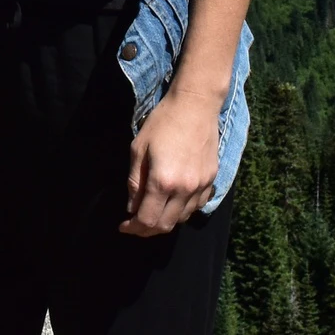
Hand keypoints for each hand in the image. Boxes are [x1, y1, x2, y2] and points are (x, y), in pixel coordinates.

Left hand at [121, 90, 220, 235]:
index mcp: (162, 181)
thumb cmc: (163, 122)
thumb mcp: (139, 149)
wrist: (196, 105)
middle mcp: (184, 189)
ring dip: (165, 221)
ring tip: (152, 213)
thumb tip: (132, 207)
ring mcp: (201, 186)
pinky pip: (196, 206)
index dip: (133, 228)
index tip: (123, 226)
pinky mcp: (211, 180)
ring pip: (182, 218)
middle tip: (135, 224)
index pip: (147, 219)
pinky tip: (172, 202)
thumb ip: (134, 182)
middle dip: (147, 230)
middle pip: (165, 225)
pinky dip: (182, 211)